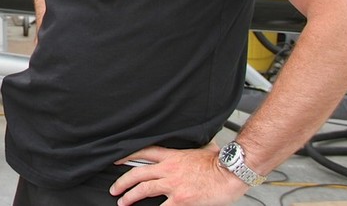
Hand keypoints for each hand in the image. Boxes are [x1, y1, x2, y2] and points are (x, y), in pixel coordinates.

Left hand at [110, 144, 250, 205]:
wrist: (231, 172)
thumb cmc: (219, 162)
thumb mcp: (200, 149)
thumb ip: (191, 151)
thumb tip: (199, 147)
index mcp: (172, 156)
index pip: (143, 153)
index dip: (126, 156)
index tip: (116, 161)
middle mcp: (169, 169)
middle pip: (138, 173)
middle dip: (123, 182)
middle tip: (115, 189)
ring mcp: (173, 184)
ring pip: (143, 189)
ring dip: (130, 196)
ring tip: (123, 202)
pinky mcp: (181, 199)